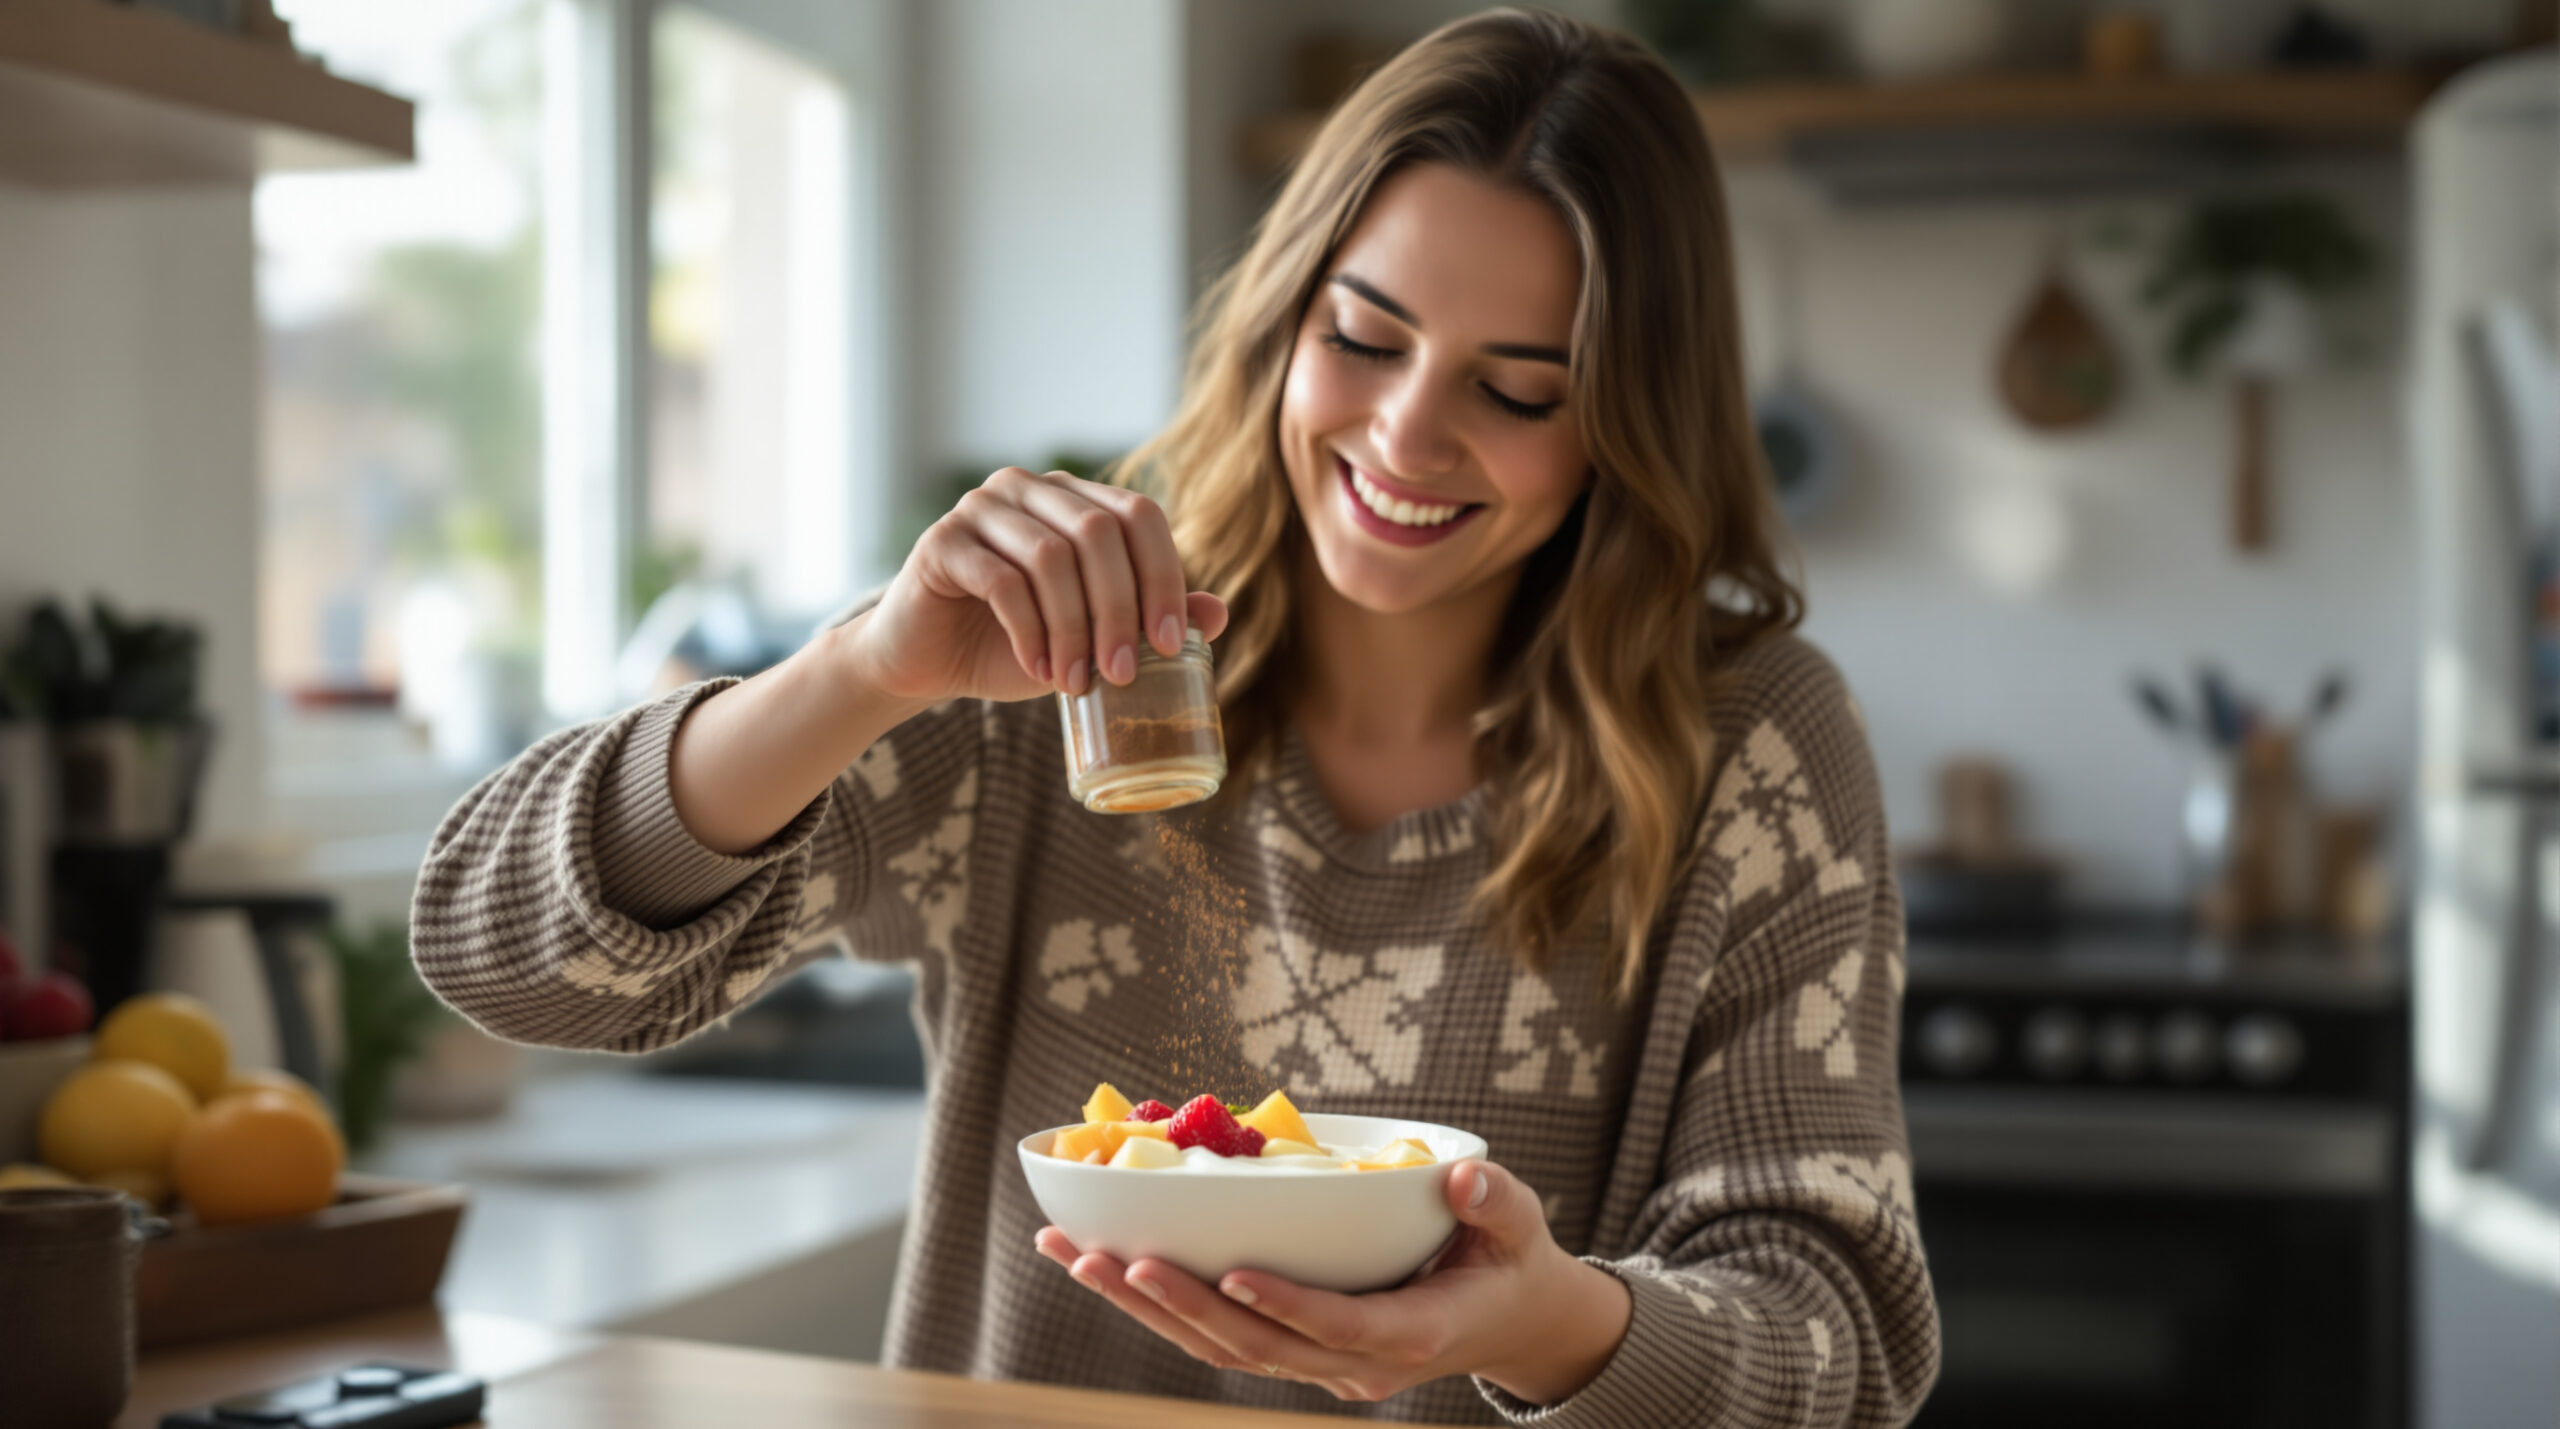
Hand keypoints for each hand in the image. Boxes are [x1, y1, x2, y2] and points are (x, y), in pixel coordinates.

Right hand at [844, 466, 1228, 706]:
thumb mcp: (1091, 638)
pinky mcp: (942, 541)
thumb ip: (1147, 620)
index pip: (1139, 514)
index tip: (1171, 643)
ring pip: (1051, 557)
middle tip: (1122, 674)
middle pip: (1098, 532)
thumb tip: (1219, 613)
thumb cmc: (1015, 645)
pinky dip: (1029, 631)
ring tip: (1076, 681)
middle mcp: (1029, 489)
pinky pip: (1000, 580)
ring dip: (1072, 628)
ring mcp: (981, 507)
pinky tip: (1037, 668)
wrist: (927, 662)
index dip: (1163, 575)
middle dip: (1119, 609)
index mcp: (1074, 500)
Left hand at [1033, 1160, 1631, 1405]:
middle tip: (1110, 1258)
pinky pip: (1219, 1337)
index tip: (1231, 1272)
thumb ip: (1497, 1203)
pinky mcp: (1293, 1353)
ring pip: (1221, 1348)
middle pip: (1254, 1344)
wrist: (1508, 1322)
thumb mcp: (1522, 1231)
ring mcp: (1318, 1366)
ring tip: (1077, 1256)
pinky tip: (1106, 1266)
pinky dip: (1159, 1306)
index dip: (1285, 1304)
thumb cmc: (1511, 1265)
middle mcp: (1354, 1365)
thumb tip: (1464, 1178)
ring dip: (1144, 1306)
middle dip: (1177, 1305)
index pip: (1339, 1326)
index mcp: (1412, 1336)